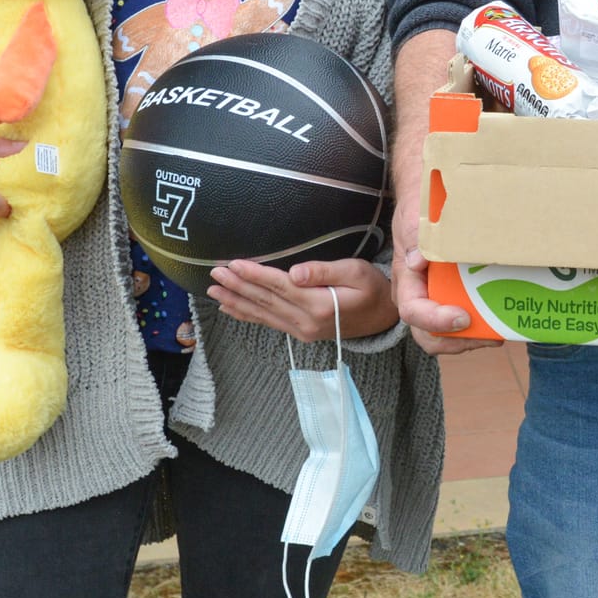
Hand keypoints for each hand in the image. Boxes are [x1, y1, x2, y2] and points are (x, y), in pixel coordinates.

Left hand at [207, 256, 397, 341]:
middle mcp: (306, 322)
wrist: (384, 318)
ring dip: (236, 301)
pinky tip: (231, 308)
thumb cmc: (373, 288)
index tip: (233, 264)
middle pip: (265, 301)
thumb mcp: (357, 271)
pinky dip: (247, 315)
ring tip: (213, 291)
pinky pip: (268, 323)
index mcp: (319, 304)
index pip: (279, 286)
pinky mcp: (299, 333)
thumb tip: (295, 273)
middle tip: (214, 274)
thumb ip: (325, 271)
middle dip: (237, 286)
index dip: (255, 275)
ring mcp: (301, 330)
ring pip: (261, 314)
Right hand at [391, 178, 499, 354]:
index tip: (463, 317)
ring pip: (449, 332)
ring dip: (474, 337)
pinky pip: (466, 314)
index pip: (413, 312)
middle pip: (430, 334)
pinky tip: (505, 313)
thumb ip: (414, 239)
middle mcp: (420, 295)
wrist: (427, 194)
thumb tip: (416, 262)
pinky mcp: (455, 292)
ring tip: (502, 330)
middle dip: (459, 342)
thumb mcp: (414, 219)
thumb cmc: (420, 208)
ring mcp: (437, 296)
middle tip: (491, 336)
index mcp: (406, 281)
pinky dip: (483, 320)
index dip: (435, 321)